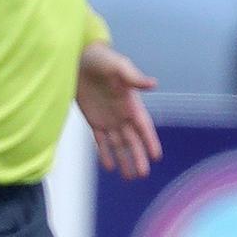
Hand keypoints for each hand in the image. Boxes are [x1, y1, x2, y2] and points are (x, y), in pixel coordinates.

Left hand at [76, 43, 162, 178]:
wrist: (80, 58)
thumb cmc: (102, 60)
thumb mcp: (118, 66)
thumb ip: (133, 77)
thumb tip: (153, 83)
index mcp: (132, 104)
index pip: (143, 126)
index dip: (150, 140)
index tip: (156, 156)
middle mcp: (123, 115)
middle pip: (133, 140)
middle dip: (138, 157)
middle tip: (142, 174)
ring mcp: (109, 119)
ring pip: (119, 145)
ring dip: (124, 160)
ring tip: (129, 177)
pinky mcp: (94, 121)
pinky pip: (101, 141)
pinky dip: (105, 154)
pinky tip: (109, 167)